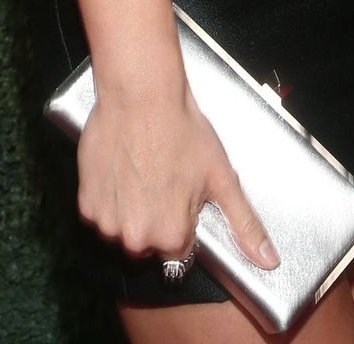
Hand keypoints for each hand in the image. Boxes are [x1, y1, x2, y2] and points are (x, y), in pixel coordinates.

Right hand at [76, 82, 279, 268]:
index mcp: (170, 236)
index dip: (185, 222)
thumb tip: (268, 260)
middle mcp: (135, 238)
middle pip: (149, 244)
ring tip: (144, 173)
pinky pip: (101, 214)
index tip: (184, 197)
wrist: (140, 93)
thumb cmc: (182, 129)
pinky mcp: (85, 205)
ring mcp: (106, 223)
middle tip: (165, 180)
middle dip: (158, 219)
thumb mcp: (222, 176)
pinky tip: (124, 172)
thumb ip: (244, 223)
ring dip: (133, 212)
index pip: (180, 251)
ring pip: (124, 231)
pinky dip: (111, 200)